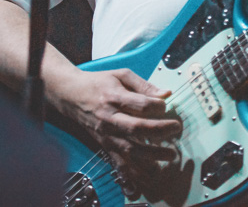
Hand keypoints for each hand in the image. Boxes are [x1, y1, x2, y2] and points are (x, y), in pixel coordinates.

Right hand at [62, 68, 181, 193]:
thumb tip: (166, 94)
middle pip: (137, 128)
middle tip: (176, 128)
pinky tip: (148, 172)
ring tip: (170, 155)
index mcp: (114, 97)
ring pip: (130, 149)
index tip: (166, 105)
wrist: (71, 95)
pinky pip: (119, 161)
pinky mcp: (104, 145)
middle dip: (160, 130)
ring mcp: (106, 134)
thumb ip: (144, 85)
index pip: (140, 104)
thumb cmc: (99, 83)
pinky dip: (133, 170)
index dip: (158, 105)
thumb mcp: (121, 75)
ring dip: (152, 155)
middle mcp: (109, 118)